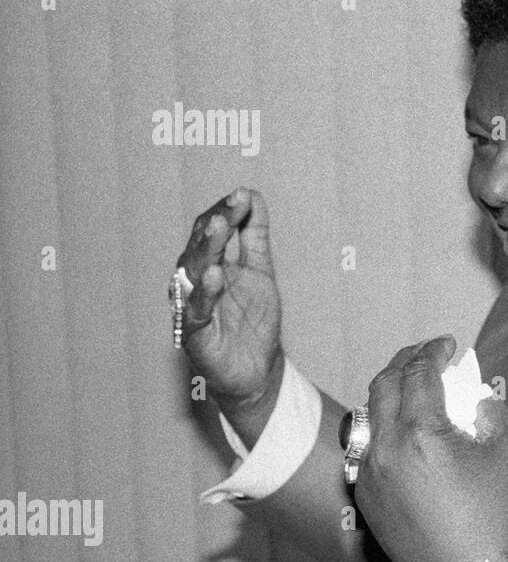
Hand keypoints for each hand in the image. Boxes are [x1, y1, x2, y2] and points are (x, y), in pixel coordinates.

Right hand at [175, 188, 282, 420]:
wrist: (258, 368)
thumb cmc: (254, 318)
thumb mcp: (260, 270)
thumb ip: (254, 235)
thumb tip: (252, 194)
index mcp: (209, 263)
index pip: (211, 230)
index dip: (227, 211)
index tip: (244, 193)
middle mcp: (195, 281)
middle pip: (201, 246)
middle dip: (216, 224)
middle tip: (232, 204)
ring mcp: (192, 305)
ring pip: (194, 272)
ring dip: (207, 248)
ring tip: (220, 226)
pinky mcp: (195, 333)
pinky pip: (196, 310)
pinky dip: (205, 292)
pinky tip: (215, 274)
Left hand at [354, 336, 507, 561]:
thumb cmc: (496, 517)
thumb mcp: (506, 452)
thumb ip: (488, 410)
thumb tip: (474, 393)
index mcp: (421, 432)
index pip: (420, 373)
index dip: (434, 351)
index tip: (448, 345)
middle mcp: (385, 449)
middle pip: (384, 385)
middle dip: (406, 363)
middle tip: (428, 356)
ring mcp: (370, 476)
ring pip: (368, 416)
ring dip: (389, 393)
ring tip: (413, 388)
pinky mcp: (366, 499)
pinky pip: (365, 450)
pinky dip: (382, 428)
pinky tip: (403, 430)